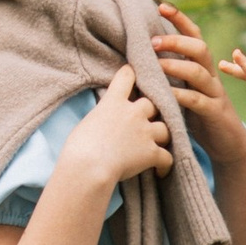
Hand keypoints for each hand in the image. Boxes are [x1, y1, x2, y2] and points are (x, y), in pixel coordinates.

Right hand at [67, 65, 172, 191]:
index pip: (126, 77)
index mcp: (114, 102)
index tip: (132, 73)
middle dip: (149, 112)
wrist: (89, 167)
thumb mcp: (87, 122)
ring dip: (161, 136)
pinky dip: (165, 165)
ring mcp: (145, 132)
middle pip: (151, 104)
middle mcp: (133, 113)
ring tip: (156, 145)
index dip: (130, 74)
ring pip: (165, 129)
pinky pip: (167, 157)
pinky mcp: (152, 153)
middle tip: (144, 122)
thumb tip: (106, 123)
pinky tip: (161, 171)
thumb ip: (102, 117)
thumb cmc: (78, 147)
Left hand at [151, 4, 245, 161]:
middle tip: (153, 41)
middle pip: (200, 48)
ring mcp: (214, 94)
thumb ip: (171, 76)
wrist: (228, 146)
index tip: (161, 6)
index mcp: (203, 68)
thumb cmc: (200, 118)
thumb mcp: (185, 92)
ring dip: (176, 65)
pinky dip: (182, 96)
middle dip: (176, 41)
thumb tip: (139, 60)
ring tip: (157, 64)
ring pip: (199, 72)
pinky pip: (198, 101)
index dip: (180, 19)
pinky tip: (167, 94)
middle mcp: (211, 77)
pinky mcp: (214, 113)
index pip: (194, 36)